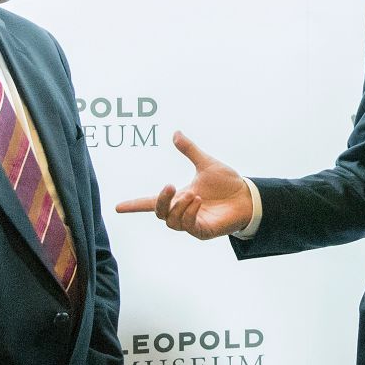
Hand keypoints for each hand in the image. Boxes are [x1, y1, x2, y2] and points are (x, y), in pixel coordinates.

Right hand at [114, 131, 252, 239]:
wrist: (248, 196)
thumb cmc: (227, 184)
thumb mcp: (206, 163)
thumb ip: (190, 150)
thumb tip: (176, 133)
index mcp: (179, 197)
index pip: (151, 203)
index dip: (134, 205)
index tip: (117, 207)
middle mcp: (182, 211)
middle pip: (160, 212)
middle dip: (162, 200)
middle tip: (170, 186)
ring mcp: (192, 223)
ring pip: (172, 221)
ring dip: (179, 207)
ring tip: (193, 195)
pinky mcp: (203, 231)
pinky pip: (189, 226)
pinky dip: (189, 214)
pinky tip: (197, 202)